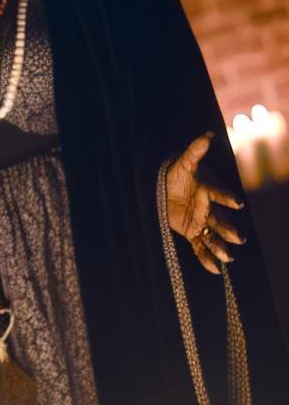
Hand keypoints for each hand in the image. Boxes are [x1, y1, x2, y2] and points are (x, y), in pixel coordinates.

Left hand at [166, 132, 245, 274]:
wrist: (166, 187)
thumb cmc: (176, 173)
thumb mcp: (182, 163)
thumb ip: (194, 152)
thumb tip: (207, 135)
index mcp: (208, 189)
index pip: (219, 194)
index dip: (227, 198)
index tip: (237, 204)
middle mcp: (208, 207)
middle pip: (220, 220)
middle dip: (228, 229)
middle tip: (238, 239)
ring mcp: (201, 221)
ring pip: (212, 236)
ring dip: (220, 247)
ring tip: (228, 258)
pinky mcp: (192, 231)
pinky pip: (200, 246)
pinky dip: (206, 258)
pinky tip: (214, 269)